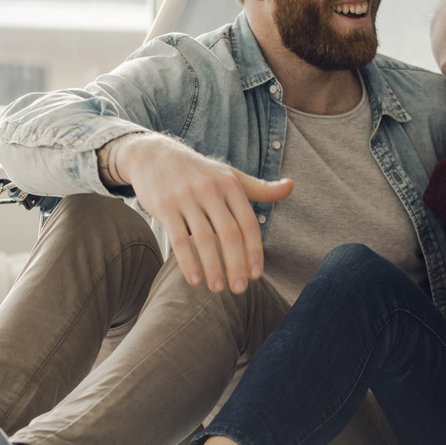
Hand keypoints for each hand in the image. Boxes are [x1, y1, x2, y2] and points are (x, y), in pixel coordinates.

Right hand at [105, 133, 292, 292]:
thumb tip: (291, 186)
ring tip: (217, 288)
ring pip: (204, 239)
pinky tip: (195, 280)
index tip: (256, 275)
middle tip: (239, 289)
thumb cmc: (199, 172)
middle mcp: (210, 189)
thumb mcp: (230, 175)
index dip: (254, 251)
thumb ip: (260, 187)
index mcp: (230, 184)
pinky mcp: (165, 207)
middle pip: (229, 234)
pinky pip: (179, 239)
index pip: (248, 223)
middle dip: (236, 265)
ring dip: (213, 268)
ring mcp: (185, 197)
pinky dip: (188, 263)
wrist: (154, 155)